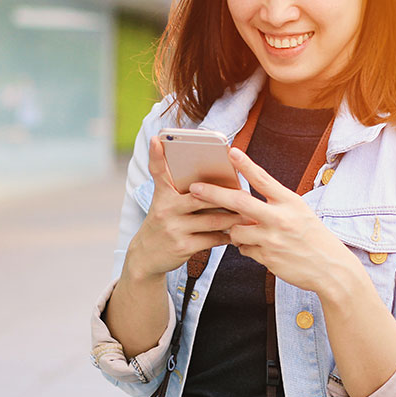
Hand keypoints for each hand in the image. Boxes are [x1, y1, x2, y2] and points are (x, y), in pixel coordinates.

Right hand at [125, 137, 249, 280]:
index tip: (156, 139)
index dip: (156, 155)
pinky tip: (236, 234)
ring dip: (233, 218)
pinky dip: (226, 236)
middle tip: (246, 193)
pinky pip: (212, 239)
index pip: (158, 171)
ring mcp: (174, 228)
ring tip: (249, 215)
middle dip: (225, 196)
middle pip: (201, 196)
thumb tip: (214, 181)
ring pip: (212, 219)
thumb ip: (181, 190)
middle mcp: (166, 209)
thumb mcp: (164, 204)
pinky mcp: (182, 247)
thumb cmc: (163, 224)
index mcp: (162, 195)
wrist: (146, 257)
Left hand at [189, 147, 356, 294]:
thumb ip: (273, 205)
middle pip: (239, 202)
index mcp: (290, 202)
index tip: (230, 151)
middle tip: (194, 188)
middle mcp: (280, 218)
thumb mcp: (299, 213)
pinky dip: (246, 247)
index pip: (264, 179)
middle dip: (213, 194)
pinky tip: (261, 248)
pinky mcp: (267, 257)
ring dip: (234, 230)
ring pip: (236, 230)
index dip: (246, 164)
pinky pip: (243, 249)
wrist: (331, 269)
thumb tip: (242, 204)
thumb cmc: (313, 237)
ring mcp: (272, 239)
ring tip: (249, 232)